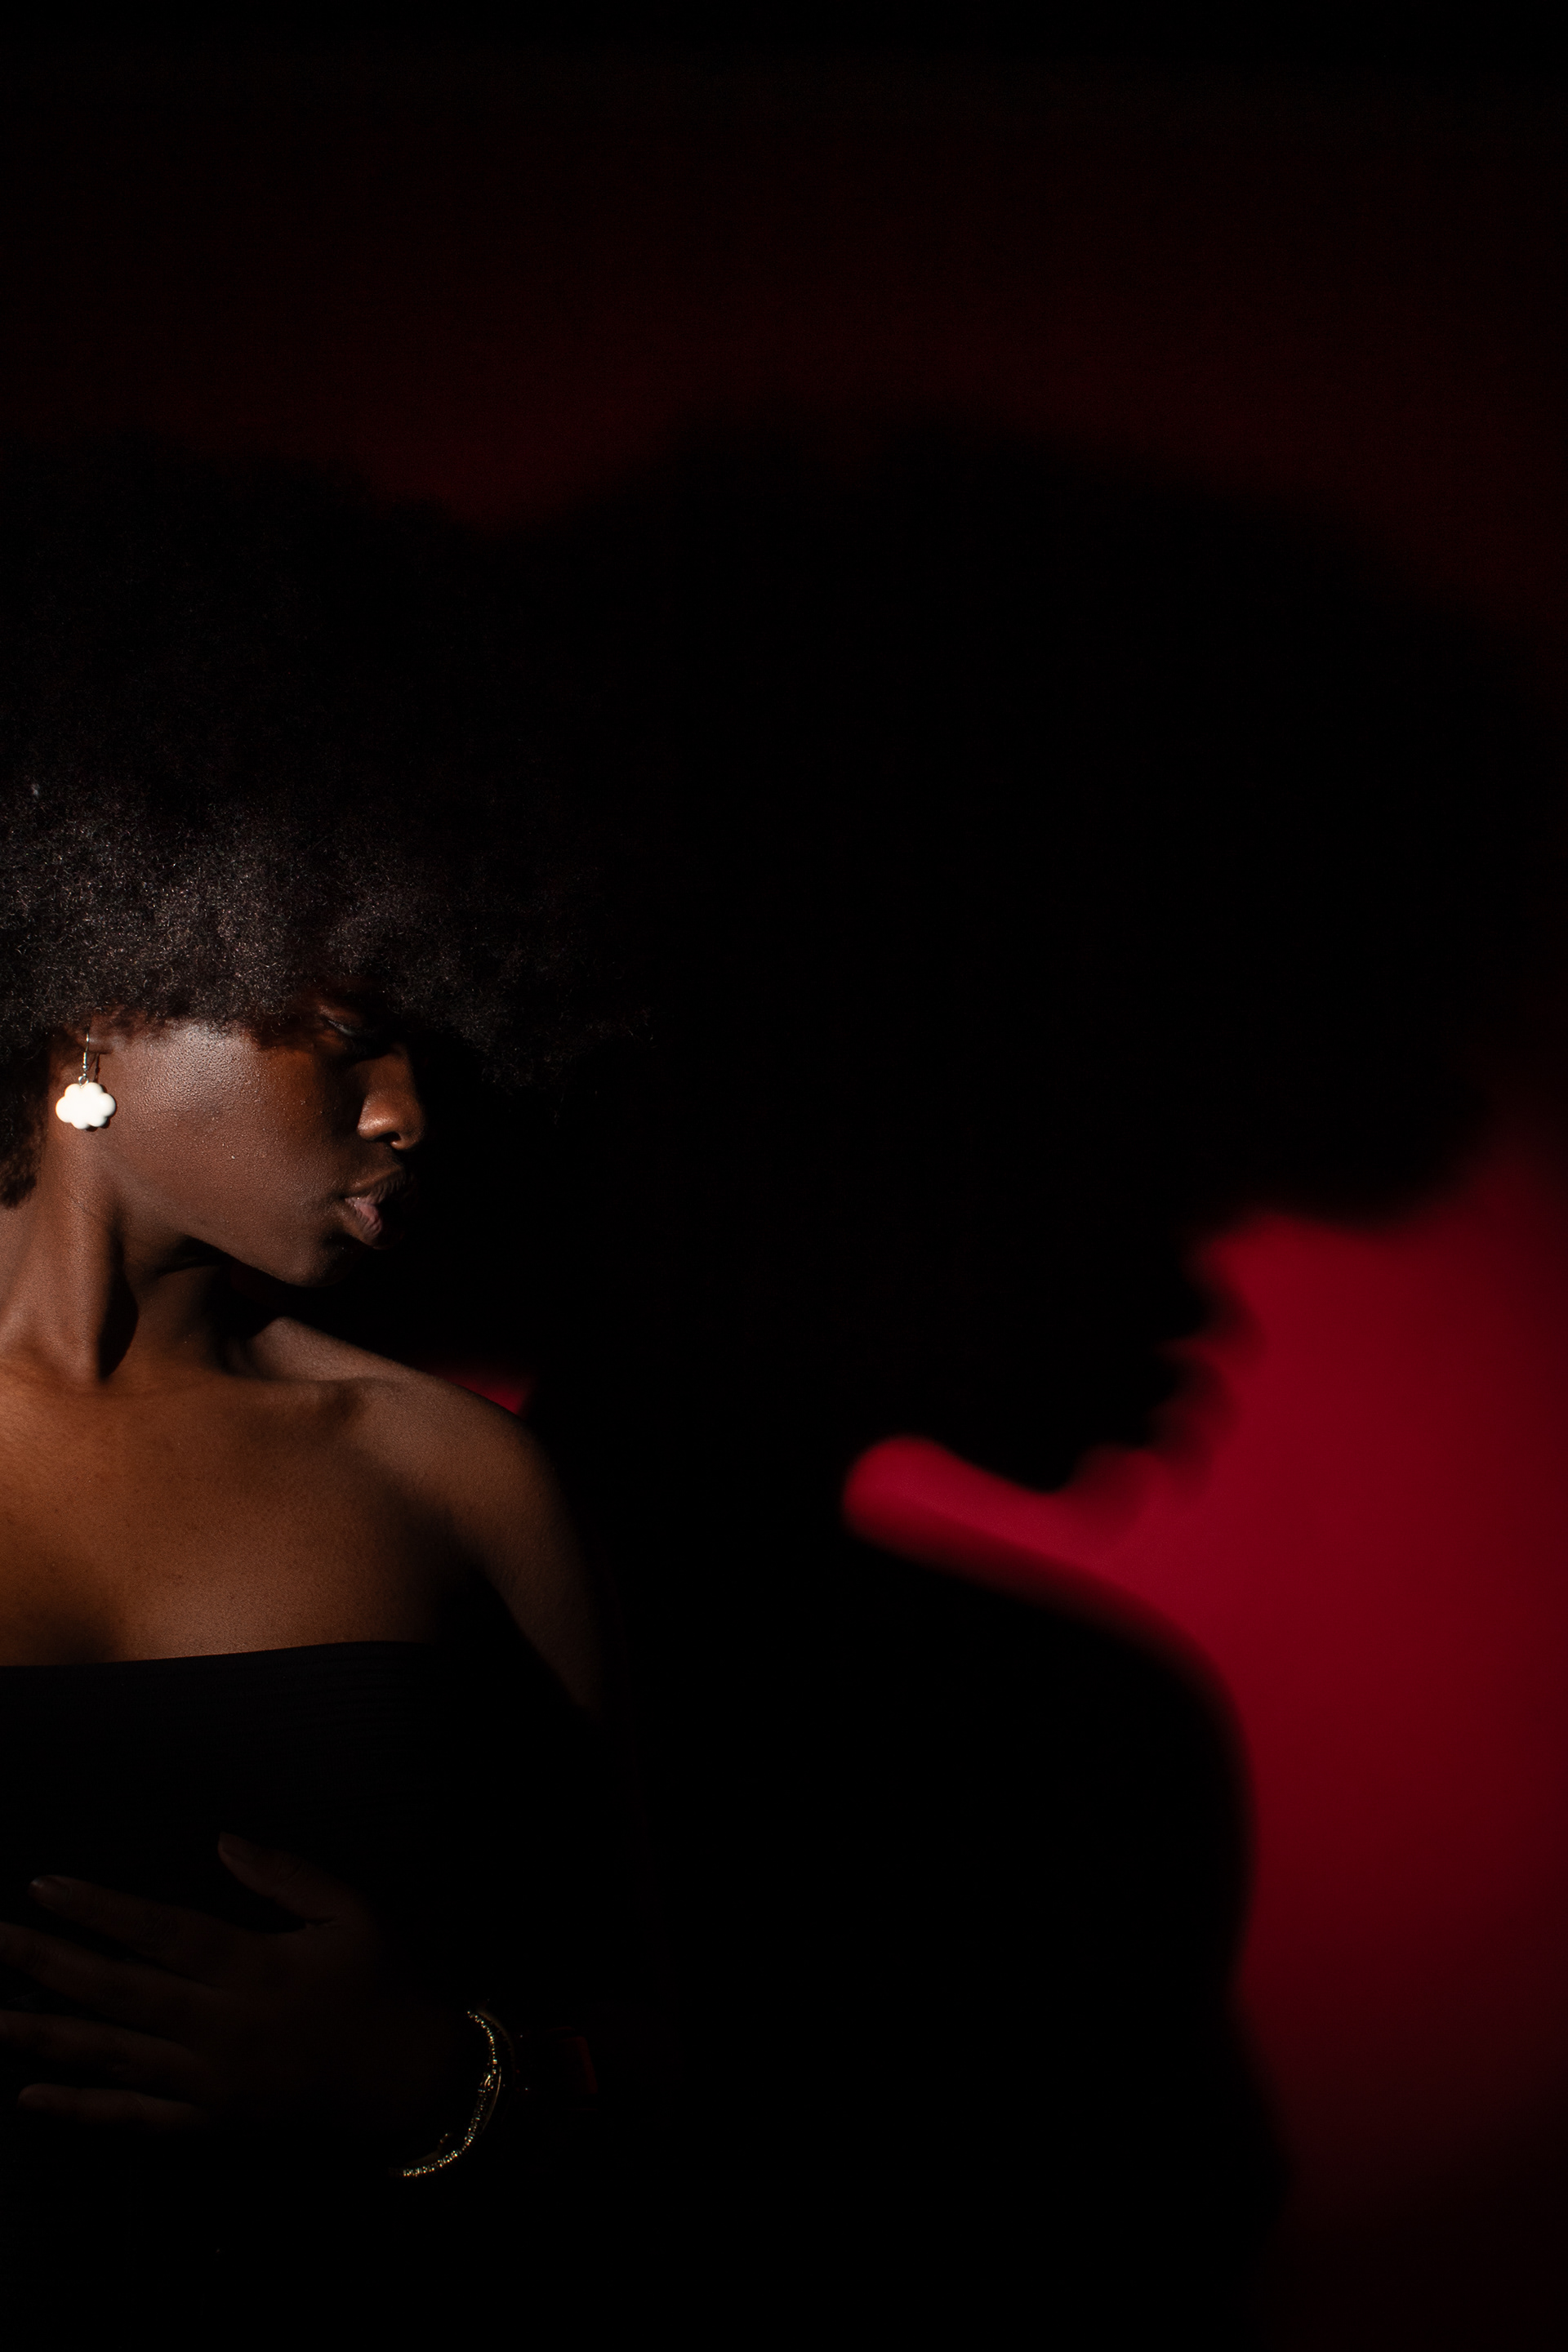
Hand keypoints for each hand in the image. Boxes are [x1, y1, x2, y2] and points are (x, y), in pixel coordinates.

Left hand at [0, 1833, 465, 2139]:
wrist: (412, 2083)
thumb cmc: (385, 1985)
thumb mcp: (352, 1911)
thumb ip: (285, 1873)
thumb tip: (222, 1840)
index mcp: (255, 1968)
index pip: (160, 1932)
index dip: (98, 1909)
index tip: (44, 1888)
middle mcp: (220, 2027)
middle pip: (117, 1993)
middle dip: (45, 1966)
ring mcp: (209, 2082)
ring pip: (112, 2057)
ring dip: (45, 2036)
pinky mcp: (209, 2122)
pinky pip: (134, 2119)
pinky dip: (80, 2110)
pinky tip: (30, 2097)